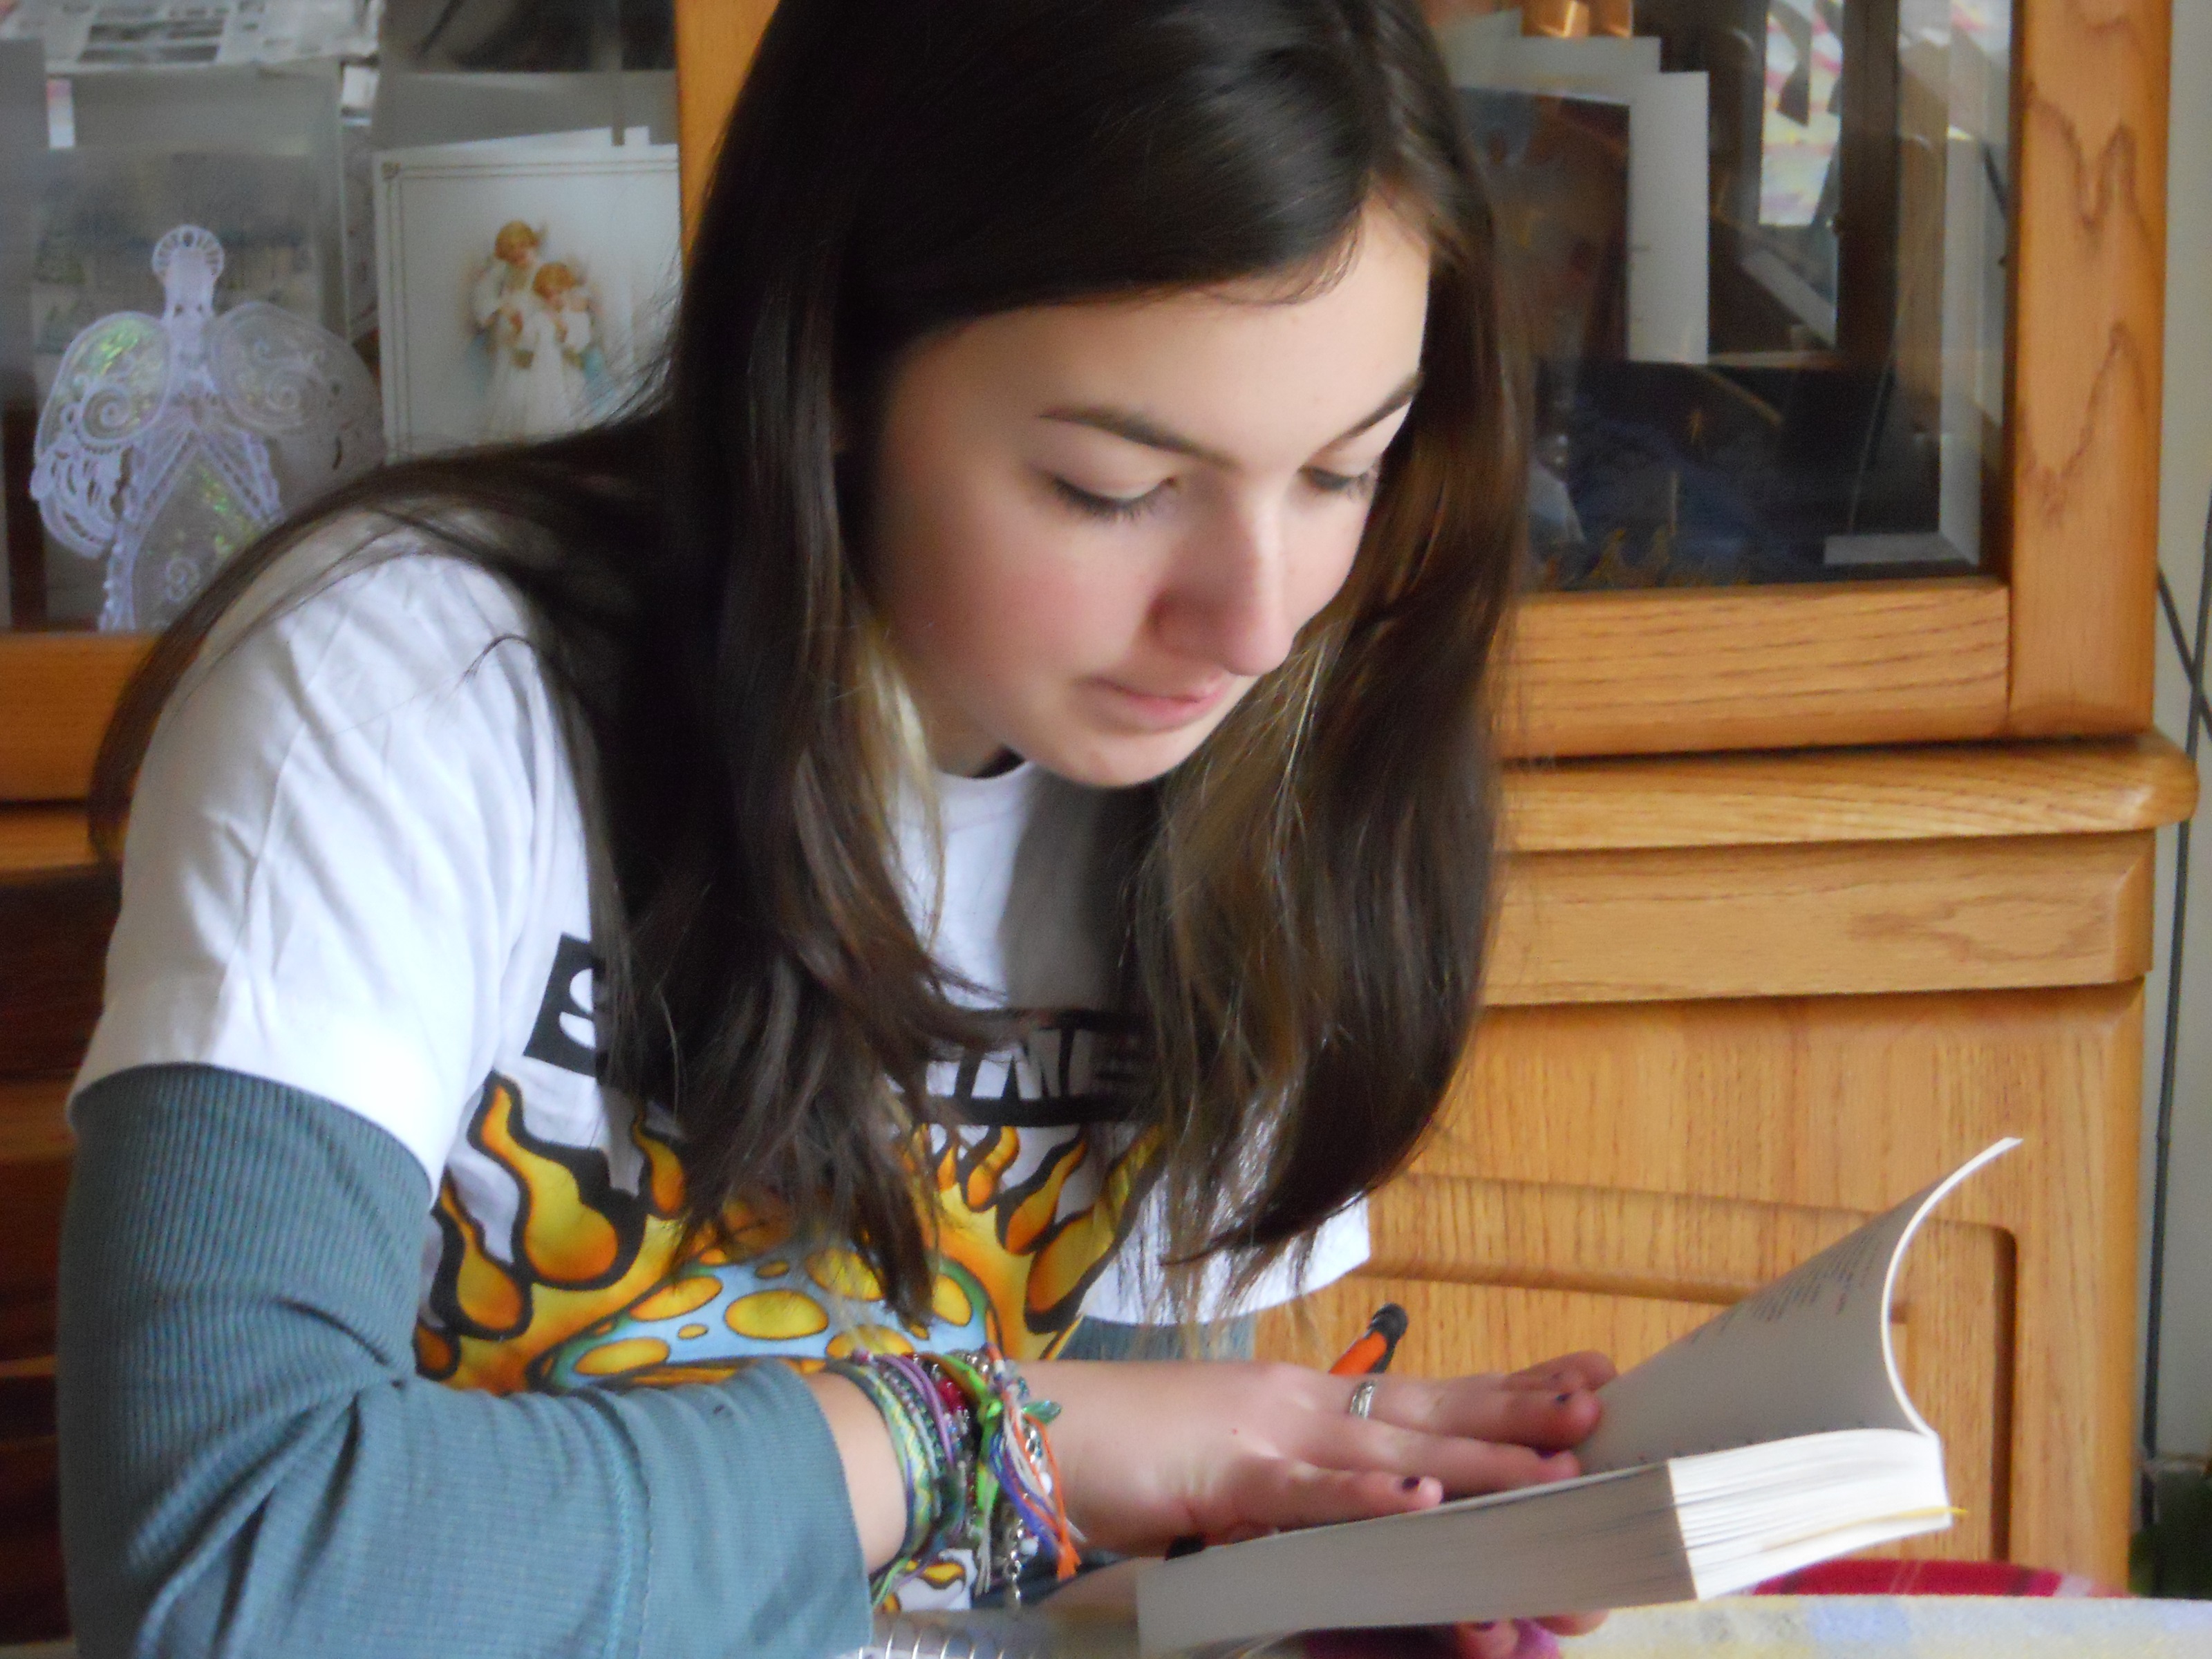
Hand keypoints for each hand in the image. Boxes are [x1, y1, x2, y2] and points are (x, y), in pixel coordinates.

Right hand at [1026, 1347, 1614, 1555]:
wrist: (1037, 1433)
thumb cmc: (1129, 1452)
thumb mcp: (1233, 1468)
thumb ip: (1300, 1491)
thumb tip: (1369, 1511)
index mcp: (1306, 1404)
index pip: (1425, 1395)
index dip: (1506, 1389)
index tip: (1584, 1377)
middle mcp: (1302, 1407)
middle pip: (1431, 1409)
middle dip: (1521, 1411)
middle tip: (1603, 1406)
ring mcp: (1267, 1435)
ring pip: (1393, 1448)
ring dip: (1477, 1457)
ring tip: (1556, 1461)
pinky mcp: (1225, 1475)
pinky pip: (1308, 1493)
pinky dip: (1366, 1497)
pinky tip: (1420, 1498)